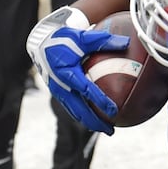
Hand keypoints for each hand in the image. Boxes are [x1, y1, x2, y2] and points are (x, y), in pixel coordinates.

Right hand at [25, 6, 129, 132]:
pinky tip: (95, 118)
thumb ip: (104, 41)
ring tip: (106, 129)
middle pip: (80, 110)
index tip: (114, 111)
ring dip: (89, 122)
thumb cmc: (64, 38)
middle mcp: (61, 86)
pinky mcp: (57, 93)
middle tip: (111, 131)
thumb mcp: (84, 37)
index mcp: (68, 73)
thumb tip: (127, 42)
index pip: (87, 91)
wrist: (40, 43)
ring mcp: (58, 92)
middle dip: (95, 123)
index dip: (100, 102)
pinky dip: (83, 115)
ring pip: (75, 112)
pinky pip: (71, 108)